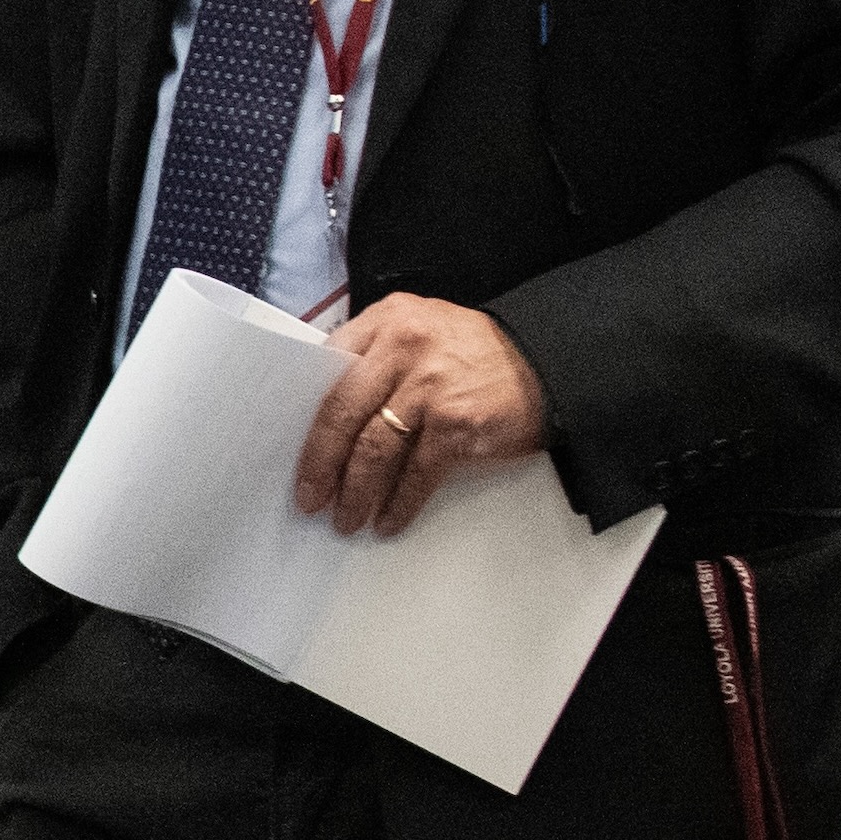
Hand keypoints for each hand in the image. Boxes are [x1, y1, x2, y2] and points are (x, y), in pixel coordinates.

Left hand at [293, 296, 550, 540]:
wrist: (548, 362)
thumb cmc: (476, 354)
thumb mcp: (421, 332)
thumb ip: (376, 356)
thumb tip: (327, 416)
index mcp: (387, 319)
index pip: (327, 369)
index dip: (306, 418)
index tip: (292, 453)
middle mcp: (404, 346)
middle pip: (342, 412)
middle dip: (320, 463)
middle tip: (309, 498)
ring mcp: (430, 385)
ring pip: (373, 449)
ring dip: (355, 492)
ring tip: (346, 518)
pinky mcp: (456, 423)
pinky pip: (415, 473)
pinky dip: (399, 503)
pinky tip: (388, 520)